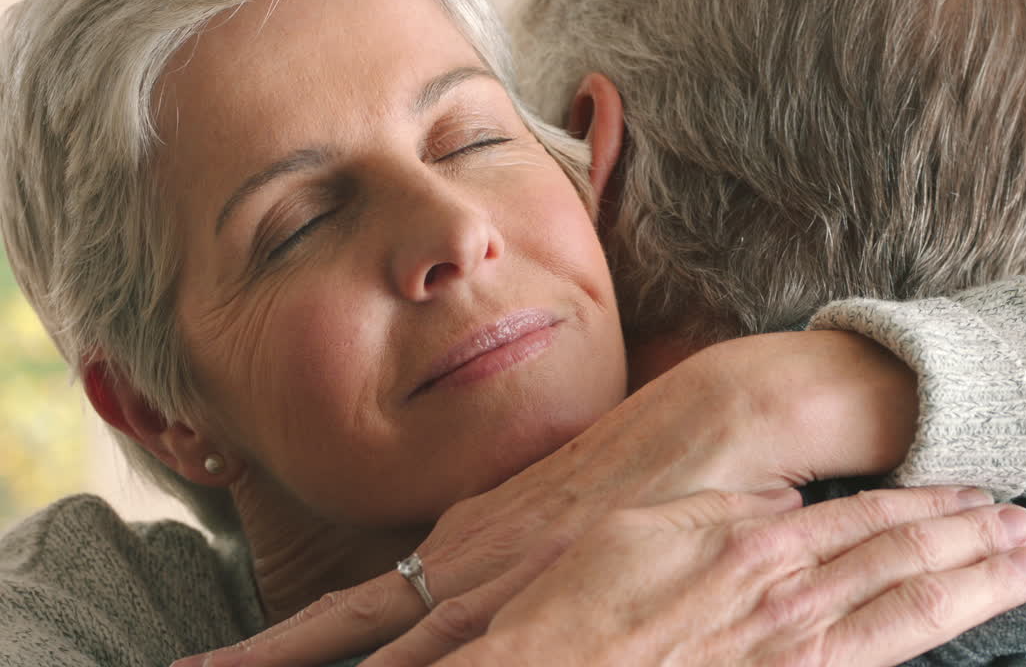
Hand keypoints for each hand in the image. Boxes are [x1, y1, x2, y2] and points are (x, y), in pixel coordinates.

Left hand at [176, 331, 922, 666]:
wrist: (713, 422)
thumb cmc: (645, 466)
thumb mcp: (558, 510)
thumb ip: (515, 552)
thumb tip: (478, 584)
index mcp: (464, 541)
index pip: (353, 613)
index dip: (281, 647)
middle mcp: (465, 560)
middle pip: (348, 632)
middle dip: (273, 661)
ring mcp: (503, 577)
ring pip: (395, 650)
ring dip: (314, 657)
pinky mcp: (548, 588)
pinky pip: (459, 649)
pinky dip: (409, 662)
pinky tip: (391, 666)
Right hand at [430, 487, 1025, 666]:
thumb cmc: (583, 606)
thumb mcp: (643, 527)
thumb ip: (719, 512)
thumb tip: (778, 502)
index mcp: (757, 545)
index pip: (867, 517)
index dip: (930, 503)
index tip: (976, 491)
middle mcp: (790, 598)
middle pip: (903, 561)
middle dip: (973, 542)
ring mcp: (795, 653)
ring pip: (906, 612)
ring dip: (972, 588)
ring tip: (1025, 570)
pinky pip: (875, 660)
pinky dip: (925, 636)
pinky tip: (958, 627)